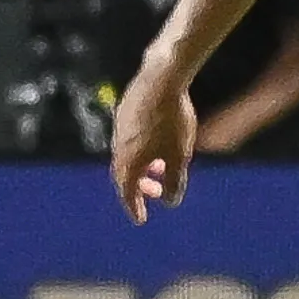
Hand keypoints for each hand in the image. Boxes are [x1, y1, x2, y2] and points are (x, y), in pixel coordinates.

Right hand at [111, 48, 198, 221]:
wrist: (161, 78)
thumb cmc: (172, 120)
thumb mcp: (179, 156)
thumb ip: (175, 183)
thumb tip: (171, 202)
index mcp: (128, 162)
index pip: (127, 193)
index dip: (134, 208)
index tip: (140, 219)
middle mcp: (118, 147)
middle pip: (124, 176)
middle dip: (139, 187)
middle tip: (156, 193)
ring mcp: (119, 129)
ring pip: (126, 156)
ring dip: (141, 167)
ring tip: (161, 166)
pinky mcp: (124, 112)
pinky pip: (128, 140)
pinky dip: (140, 150)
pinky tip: (156, 143)